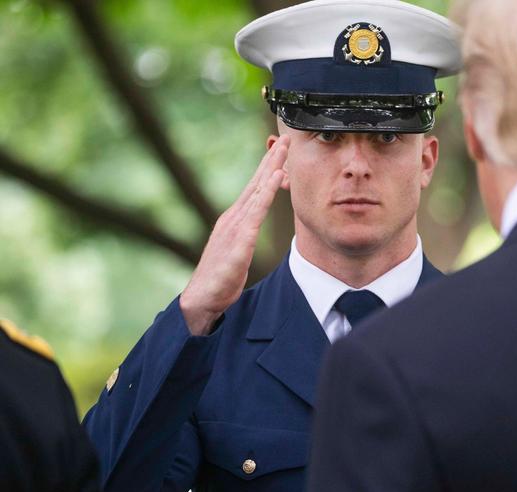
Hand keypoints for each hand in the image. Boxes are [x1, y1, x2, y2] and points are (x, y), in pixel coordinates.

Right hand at [179, 136, 289, 334]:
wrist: (202, 298)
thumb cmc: (220, 278)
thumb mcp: (238, 251)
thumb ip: (246, 235)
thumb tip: (254, 227)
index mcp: (234, 220)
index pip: (254, 189)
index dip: (267, 168)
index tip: (279, 151)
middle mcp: (233, 217)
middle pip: (256, 182)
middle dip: (271, 159)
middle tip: (285, 138)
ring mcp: (235, 226)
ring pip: (257, 191)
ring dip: (272, 168)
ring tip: (284, 150)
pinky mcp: (239, 239)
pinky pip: (256, 211)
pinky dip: (267, 192)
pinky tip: (277, 177)